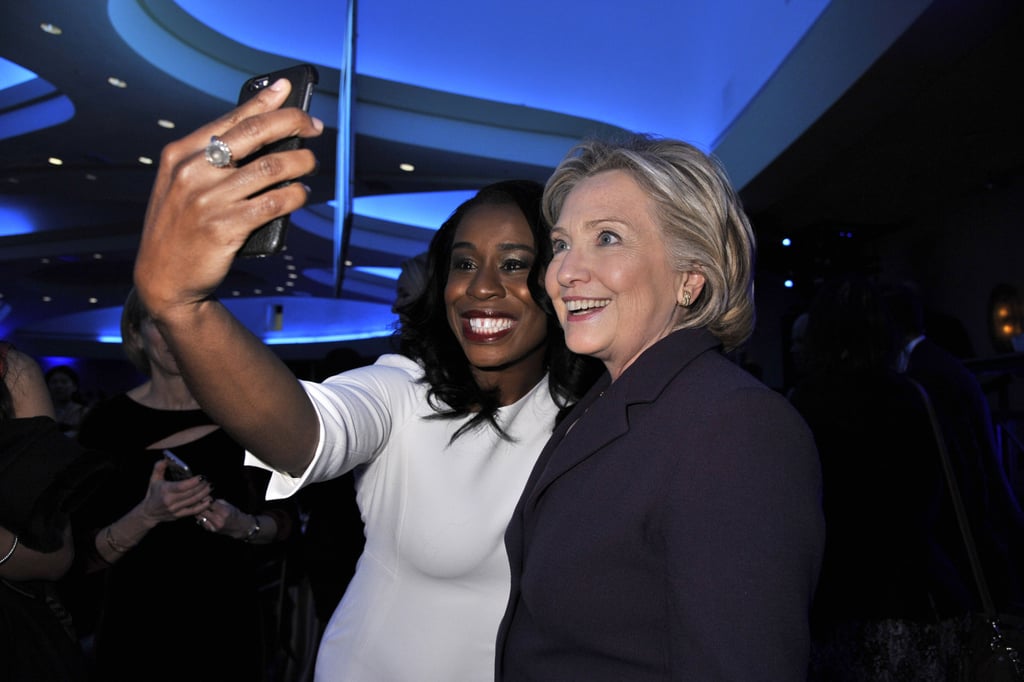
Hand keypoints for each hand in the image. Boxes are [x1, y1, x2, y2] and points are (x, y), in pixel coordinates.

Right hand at [134, 77, 323, 316]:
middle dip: (292, 123)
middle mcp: (192, 172)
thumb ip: (212, 160)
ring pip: (271, 168)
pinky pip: (274, 203)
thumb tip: (263, 134)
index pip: (230, 118)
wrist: (163, 278)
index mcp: (180, 154)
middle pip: (254, 134)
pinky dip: (295, 195)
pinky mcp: (225, 227)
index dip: (265, 101)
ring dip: (301, 162)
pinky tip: (301, 193)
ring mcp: (208, 200)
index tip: (289, 90)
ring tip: (311, 163)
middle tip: (315, 126)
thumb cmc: (181, 228)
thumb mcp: (182, 185)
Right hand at [140, 458, 213, 524]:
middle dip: (202, 486)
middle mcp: (170, 501)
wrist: (148, 513)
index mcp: (165, 490)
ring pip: (193, 501)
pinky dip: (203, 506)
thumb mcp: (153, 480)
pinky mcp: (179, 515)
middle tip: (209, 480)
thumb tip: (165, 459)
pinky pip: (193, 511)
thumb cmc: (153, 494)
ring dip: (204, 494)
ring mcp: (175, 509)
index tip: (202, 476)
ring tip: (210, 487)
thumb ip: (159, 468)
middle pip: (190, 493)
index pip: (182, 486)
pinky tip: (210, 500)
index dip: (194, 482)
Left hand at [194, 498, 250, 538]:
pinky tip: (200, 512)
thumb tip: (204, 496)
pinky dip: (199, 516)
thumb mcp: (226, 504)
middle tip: (193, 498)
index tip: (198, 493)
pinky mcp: (210, 530)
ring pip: (199, 516)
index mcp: (224, 511)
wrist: (238, 526)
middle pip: (202, 510)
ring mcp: (213, 526)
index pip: (209, 503)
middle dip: (197, 503)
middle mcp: (218, 520)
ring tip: (194, 504)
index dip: (203, 497)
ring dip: (196, 510)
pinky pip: (200, 521)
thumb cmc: (233, 512)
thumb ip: (215, 501)